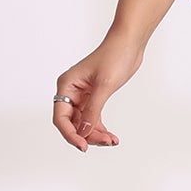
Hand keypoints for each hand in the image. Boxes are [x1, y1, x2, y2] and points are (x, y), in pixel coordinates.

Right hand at [52, 36, 143, 152]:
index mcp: (67, 86)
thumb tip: (83, 132)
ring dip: (96, 134)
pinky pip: (92, 118)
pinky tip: (111, 137)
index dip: (70, 134)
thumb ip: (92, 110)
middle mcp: (71, 92)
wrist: (129, 44)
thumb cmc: (114, 56)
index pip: (61, 117)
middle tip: (106, 142)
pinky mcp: (94, 97)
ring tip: (112, 141)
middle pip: (72, 123)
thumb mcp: (104, 85)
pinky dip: (100, 128)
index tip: (83, 146)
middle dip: (87, 135)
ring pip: (83, 123)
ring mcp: (82, 96)